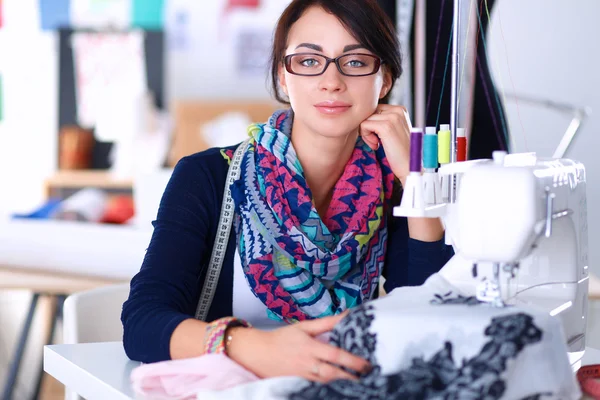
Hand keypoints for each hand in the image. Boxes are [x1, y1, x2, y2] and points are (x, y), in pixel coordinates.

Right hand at [226, 314, 370, 382]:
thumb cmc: (282, 338)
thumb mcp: (303, 326)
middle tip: (368, 377)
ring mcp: (302, 377)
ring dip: (342, 384)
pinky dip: (329, 389)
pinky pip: (316, 389)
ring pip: (326, 383)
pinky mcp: (298, 385)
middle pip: (333, 374)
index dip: (353, 361)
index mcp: (309, 347)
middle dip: (351, 377)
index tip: (367, 364)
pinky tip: (339, 388)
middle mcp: (307, 364)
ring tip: (359, 384)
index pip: (335, 355)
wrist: (257, 353)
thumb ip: (326, 323)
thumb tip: (347, 315)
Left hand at [359, 105, 412, 184]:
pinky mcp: (386, 126)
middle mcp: (397, 110)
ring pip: (365, 119)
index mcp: (400, 109)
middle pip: (369, 112)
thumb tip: (362, 116)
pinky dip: (366, 137)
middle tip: (375, 142)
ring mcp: (392, 117)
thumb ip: (383, 120)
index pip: (374, 109)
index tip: (377, 137)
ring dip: (366, 134)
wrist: (410, 166)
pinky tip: (376, 146)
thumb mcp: (393, 131)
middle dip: (368, 128)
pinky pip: (364, 125)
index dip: (372, 123)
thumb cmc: (400, 152)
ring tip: (376, 144)